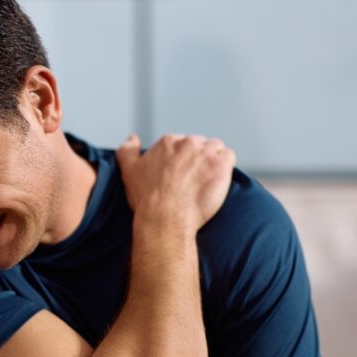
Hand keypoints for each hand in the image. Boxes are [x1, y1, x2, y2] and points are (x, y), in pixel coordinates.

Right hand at [116, 133, 234, 233]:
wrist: (165, 218)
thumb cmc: (147, 199)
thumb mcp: (129, 171)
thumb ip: (127, 151)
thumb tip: (132, 138)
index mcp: (167, 142)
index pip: (180, 143)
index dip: (181, 160)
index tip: (179, 176)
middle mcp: (187, 143)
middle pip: (199, 144)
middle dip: (198, 159)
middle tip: (193, 181)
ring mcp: (206, 152)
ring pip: (216, 149)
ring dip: (213, 161)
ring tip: (206, 181)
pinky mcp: (221, 164)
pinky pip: (229, 157)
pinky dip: (225, 167)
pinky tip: (216, 181)